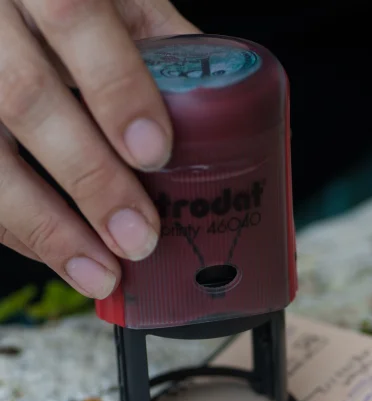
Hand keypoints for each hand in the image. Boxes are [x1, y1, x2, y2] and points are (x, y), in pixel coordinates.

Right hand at [0, 0, 197, 298]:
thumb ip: (153, 41)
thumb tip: (220, 110)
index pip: (74, 18)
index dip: (114, 88)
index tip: (153, 151)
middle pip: (26, 97)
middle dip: (88, 176)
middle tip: (137, 237)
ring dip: (44, 226)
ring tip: (98, 272)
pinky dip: (17, 228)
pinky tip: (60, 255)